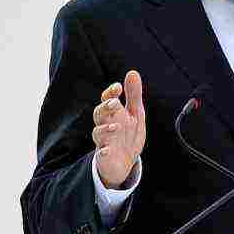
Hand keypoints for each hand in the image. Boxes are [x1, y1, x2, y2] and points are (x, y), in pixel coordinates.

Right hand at [92, 70, 146, 188]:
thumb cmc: (128, 134)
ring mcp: (104, 141)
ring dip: (105, 129)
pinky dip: (103, 152)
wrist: (125, 162)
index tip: (118, 87)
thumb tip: (132, 72)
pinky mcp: (105, 157)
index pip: (107, 100)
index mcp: (113, 114)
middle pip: (99, 114)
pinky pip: (101, 154)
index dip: (110, 93)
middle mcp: (106, 125)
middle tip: (114, 103)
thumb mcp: (135, 113)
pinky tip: (107, 150)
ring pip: (98, 133)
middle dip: (105, 108)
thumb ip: (134, 95)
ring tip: (116, 127)